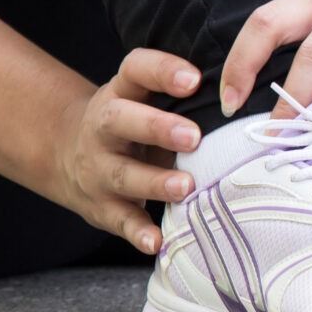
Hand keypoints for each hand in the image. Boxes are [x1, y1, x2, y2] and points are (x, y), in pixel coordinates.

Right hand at [49, 49, 203, 254]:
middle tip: (193, 137)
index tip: (193, 80)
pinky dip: (138, 232)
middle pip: (119, 120)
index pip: (135, 70)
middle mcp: (103, 128)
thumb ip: (181, 99)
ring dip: (154, 182)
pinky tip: (156, 241)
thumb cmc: (129, 126)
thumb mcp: (142, 101)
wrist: (66, 158)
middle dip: (156, 128)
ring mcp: (99, 168)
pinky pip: (119, 220)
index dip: (162, 71)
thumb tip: (246, 98)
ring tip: (186, 187)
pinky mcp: (101, 206)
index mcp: (120, 94)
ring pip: (123, 174)